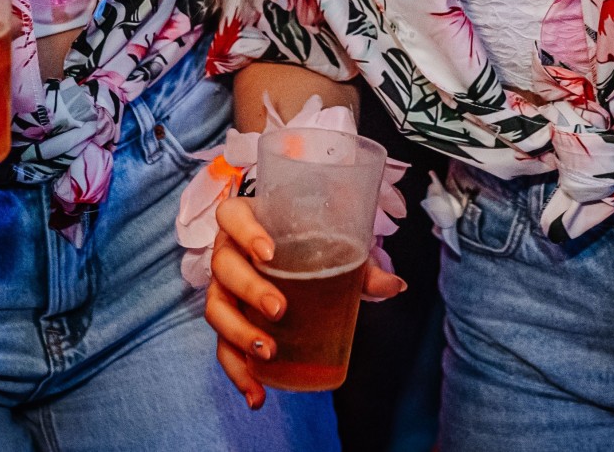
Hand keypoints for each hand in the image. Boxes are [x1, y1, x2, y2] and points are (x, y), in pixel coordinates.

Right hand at [202, 196, 405, 408]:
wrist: (287, 256)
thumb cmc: (307, 244)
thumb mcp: (334, 247)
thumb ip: (362, 265)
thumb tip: (396, 286)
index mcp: (246, 222)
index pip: (232, 216)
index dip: (245, 232)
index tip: (269, 252)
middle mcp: (227, 253)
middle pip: (223, 267)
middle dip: (249, 289)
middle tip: (279, 308)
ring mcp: (223, 289)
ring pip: (217, 309)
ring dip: (238, 334)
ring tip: (268, 352)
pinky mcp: (228, 322)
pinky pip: (224, 348)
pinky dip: (239, 374)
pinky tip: (257, 396)